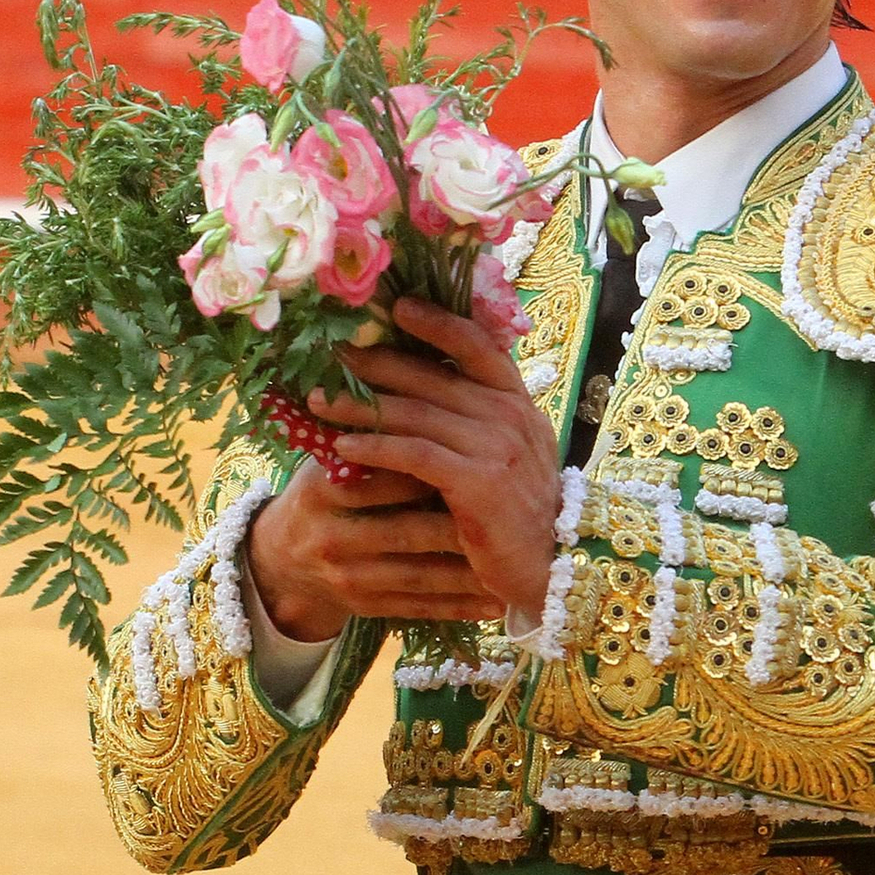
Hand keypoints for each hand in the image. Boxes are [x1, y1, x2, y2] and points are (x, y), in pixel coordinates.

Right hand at [246, 459, 496, 641]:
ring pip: (419, 576)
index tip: (484, 466)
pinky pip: (418, 609)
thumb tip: (432, 391)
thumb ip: (371, 434)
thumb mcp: (329, 459)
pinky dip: (458, 606)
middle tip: (515, 516)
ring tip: (515, 565)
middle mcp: (330, 536)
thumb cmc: (324, 492)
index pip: (386, 478)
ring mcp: (346, 577)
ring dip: (470, 574)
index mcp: (321, 490)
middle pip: (407, 531)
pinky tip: (494, 600)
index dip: (437, 473)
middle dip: (463, 526)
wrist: (283, 556)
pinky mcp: (362, 607)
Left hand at [311, 294, 560, 622]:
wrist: (554, 567)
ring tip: (320, 401)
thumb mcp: (512, 455)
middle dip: (377, 363)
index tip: (399, 307)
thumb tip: (428, 390)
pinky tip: (342, 449)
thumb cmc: (522, 513)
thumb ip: (481, 420)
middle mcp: (509, 416)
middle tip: (332, 354)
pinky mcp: (477, 482)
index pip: (478, 346)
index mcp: (517, 402)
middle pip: (432, 375)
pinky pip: (415, 454)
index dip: (439, 323)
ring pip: (416, 413)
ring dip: (362, 406)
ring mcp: (496, 447)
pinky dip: (375, 448)